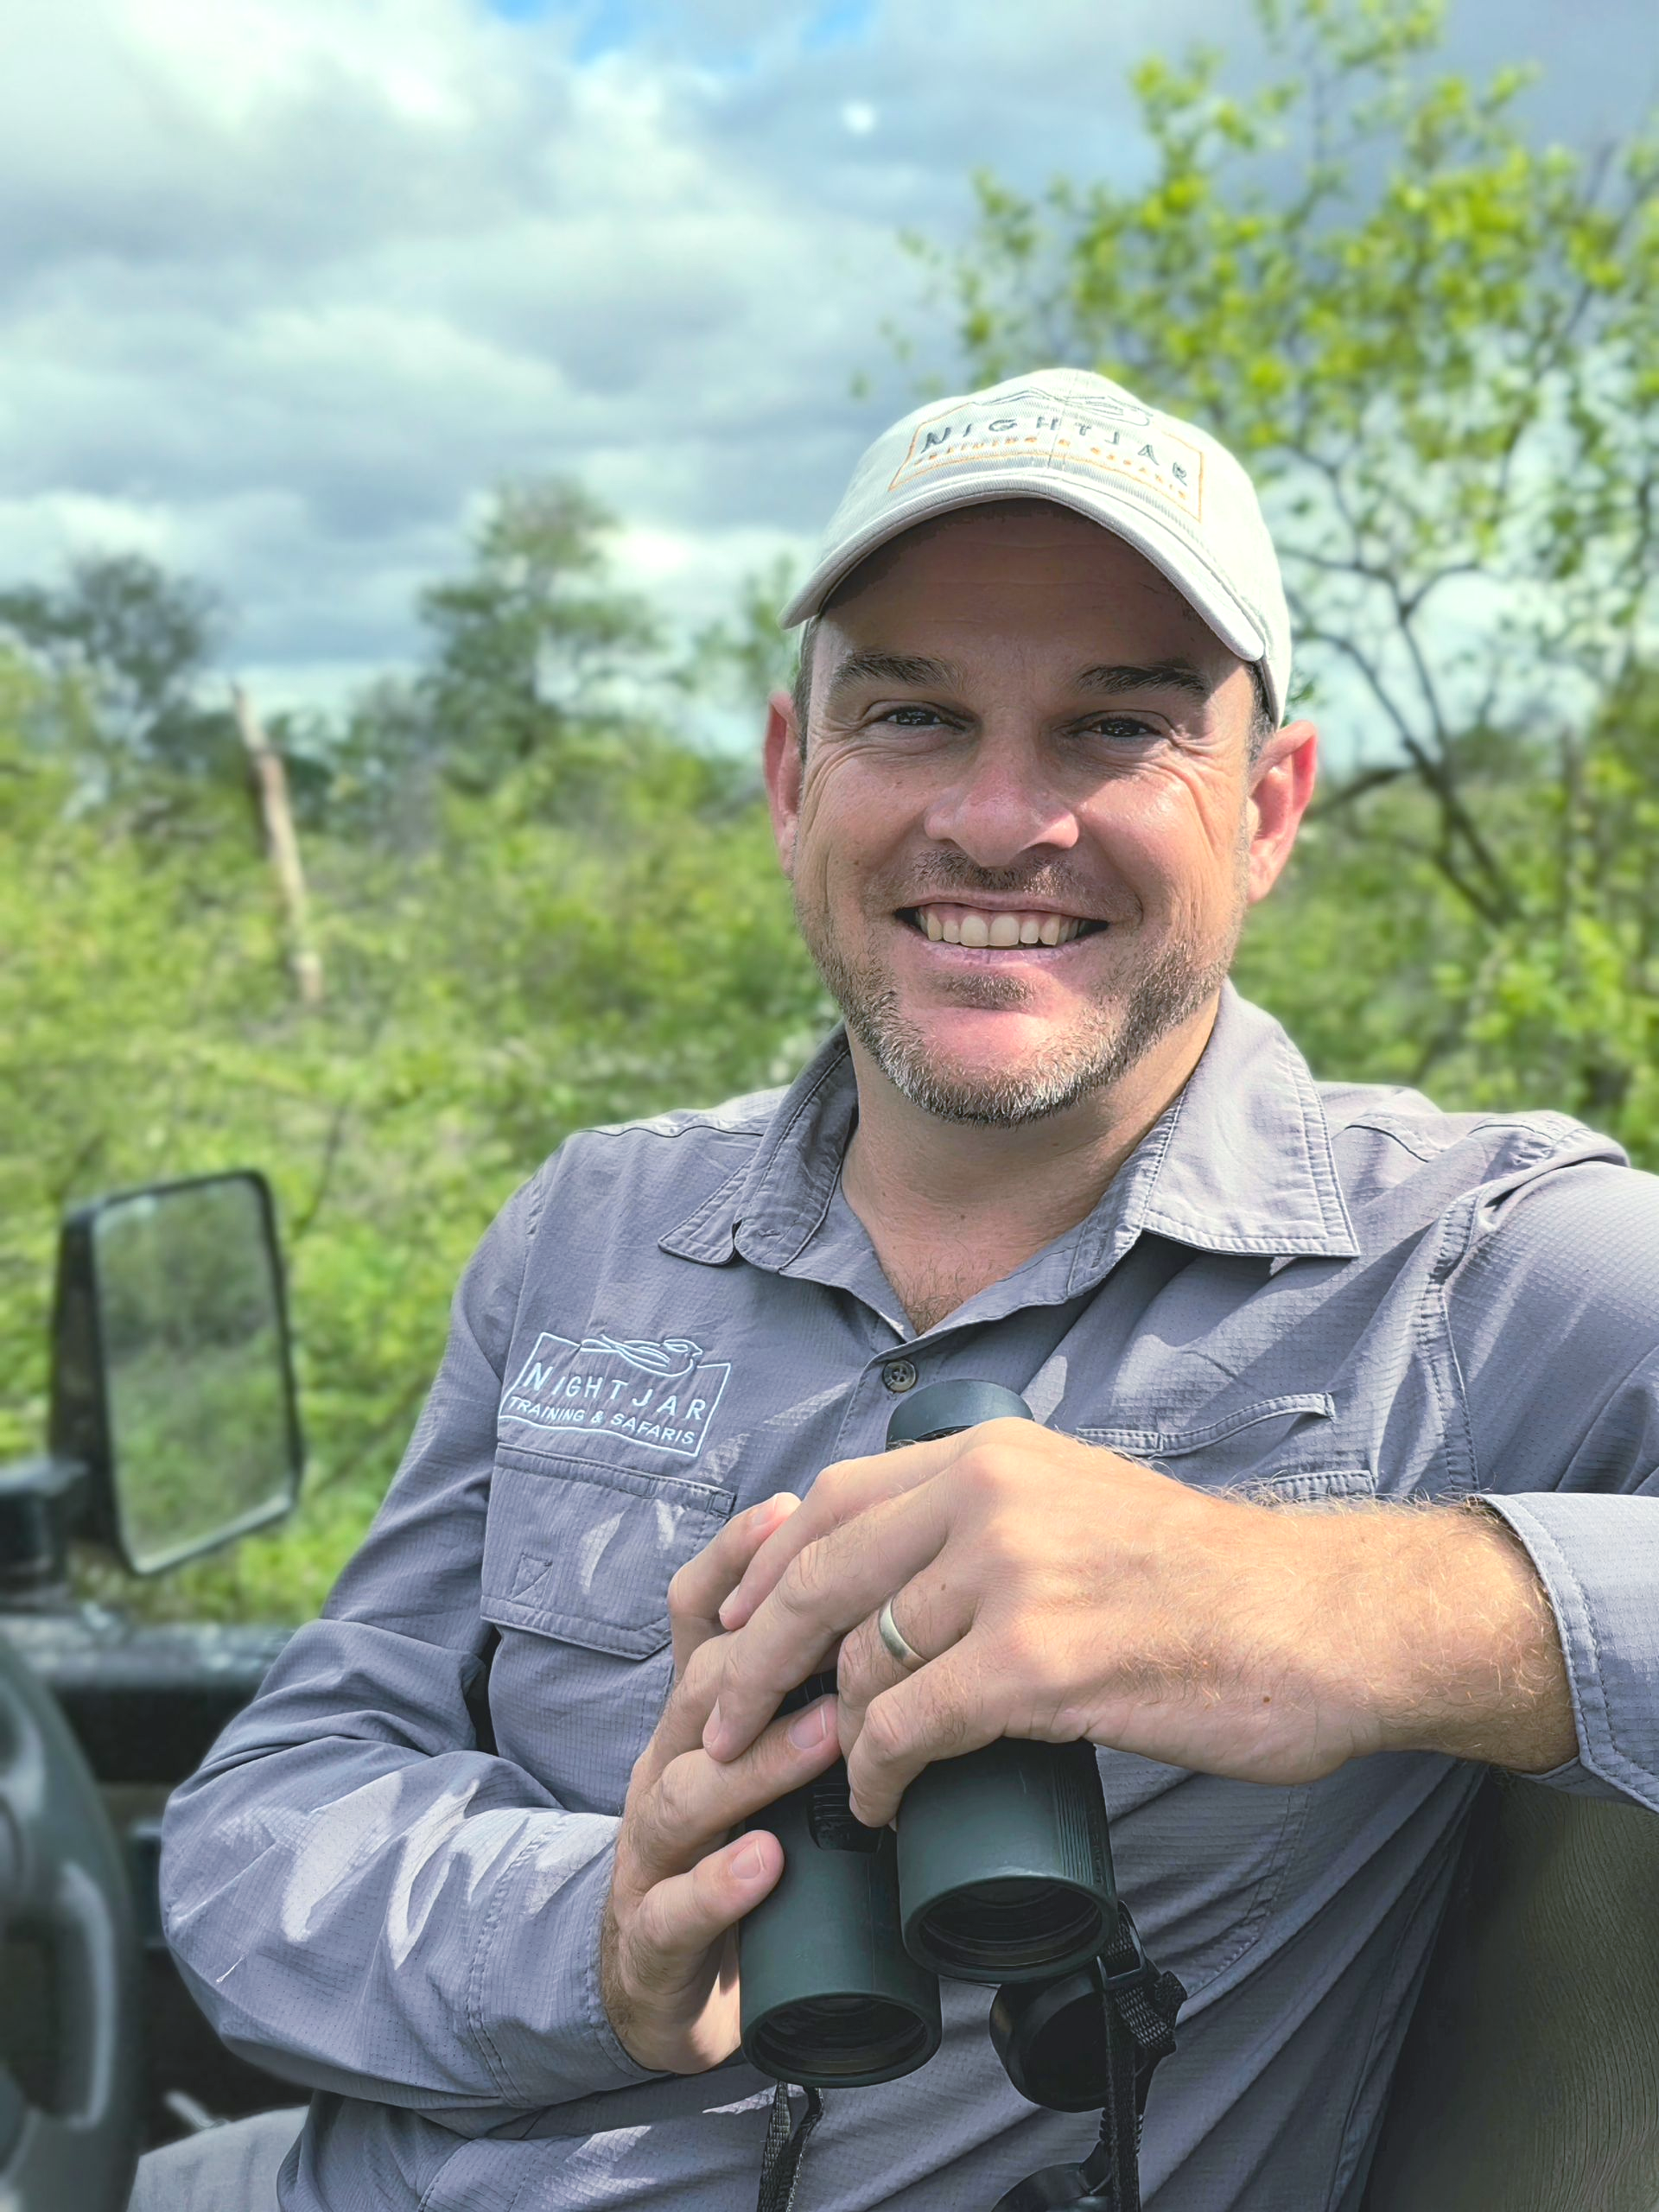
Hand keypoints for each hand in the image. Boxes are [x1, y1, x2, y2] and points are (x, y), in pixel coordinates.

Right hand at [599, 1491, 842, 2073]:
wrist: (665, 1993)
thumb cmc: (747, 1853)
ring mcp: (650, 1852)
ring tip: (833, 1738)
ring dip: (763, 1760)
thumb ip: (822, 1689)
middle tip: (860, 1635)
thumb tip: (917, 1604)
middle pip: (702, 1689)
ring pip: (687, 1789)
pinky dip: (718, 1886)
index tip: (793, 1511)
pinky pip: (673, 1908)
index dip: (736, 1561)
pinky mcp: (651, 1938)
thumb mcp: (777, 1760)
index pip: (699, 1618)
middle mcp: (667, 1766)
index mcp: (698, 1718)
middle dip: (774, 1657)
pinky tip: (765, 1865)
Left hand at [702, 1422, 1568, 1825]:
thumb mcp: (1079, 1501)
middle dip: (752, 1659)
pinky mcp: (1039, 1660)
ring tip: (826, 1773)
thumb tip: (897, 1579)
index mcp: (990, 1452)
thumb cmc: (1206, 1581)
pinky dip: (875, 1773)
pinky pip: (909, 1724)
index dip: (766, 1572)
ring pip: (861, 1659)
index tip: (731, 1630)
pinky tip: (878, 1801)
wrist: (1320, 1621)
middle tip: (722, 1723)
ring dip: (826, 1732)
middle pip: (819, 1577)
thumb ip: (990, 1513)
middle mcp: (988, 1494)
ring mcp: (1012, 1574)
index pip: (833, 1502)